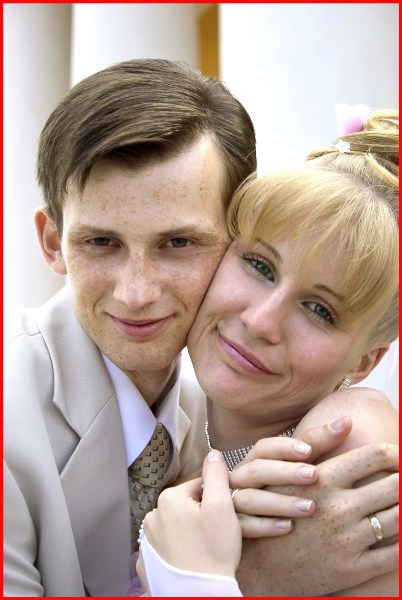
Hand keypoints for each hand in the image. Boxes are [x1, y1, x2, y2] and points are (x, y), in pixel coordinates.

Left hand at [140, 449, 241, 577]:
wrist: (198, 595)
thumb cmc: (214, 552)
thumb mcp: (222, 506)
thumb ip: (216, 474)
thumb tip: (213, 454)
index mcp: (170, 498)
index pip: (200, 486)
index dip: (217, 499)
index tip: (225, 516)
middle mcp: (153, 515)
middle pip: (187, 505)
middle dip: (203, 515)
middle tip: (217, 534)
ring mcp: (148, 540)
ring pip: (177, 526)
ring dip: (190, 532)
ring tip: (205, 549)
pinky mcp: (149, 562)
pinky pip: (167, 547)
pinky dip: (179, 550)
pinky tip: (191, 560)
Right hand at [228, 418, 352, 536]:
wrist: (261, 536)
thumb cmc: (283, 492)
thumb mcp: (297, 467)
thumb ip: (318, 445)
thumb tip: (347, 420)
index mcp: (255, 461)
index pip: (264, 447)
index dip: (284, 447)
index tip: (308, 450)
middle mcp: (242, 479)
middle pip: (257, 469)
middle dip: (285, 472)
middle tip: (314, 475)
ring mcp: (234, 503)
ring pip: (249, 498)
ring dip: (279, 502)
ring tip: (310, 507)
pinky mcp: (234, 528)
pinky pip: (243, 526)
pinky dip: (264, 526)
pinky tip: (288, 528)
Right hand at [236, 443, 398, 595]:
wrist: (262, 565)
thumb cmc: (275, 506)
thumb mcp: (288, 470)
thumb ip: (317, 442)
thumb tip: (347, 419)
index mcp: (323, 479)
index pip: (376, 456)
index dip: (395, 452)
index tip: (400, 454)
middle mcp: (337, 508)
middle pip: (395, 485)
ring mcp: (345, 540)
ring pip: (399, 519)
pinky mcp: (351, 570)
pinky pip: (394, 555)